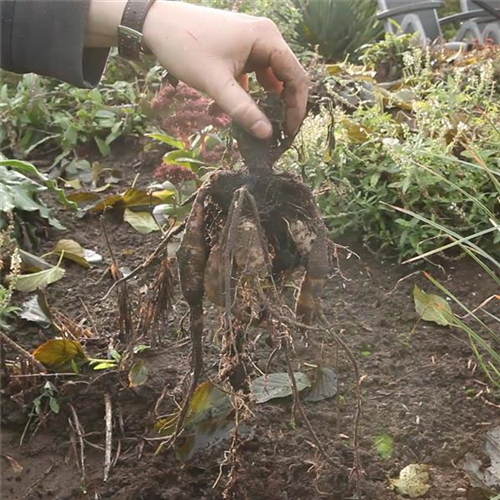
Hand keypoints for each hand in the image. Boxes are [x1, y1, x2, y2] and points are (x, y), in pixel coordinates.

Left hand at [142, 2, 307, 138]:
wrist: (155, 23)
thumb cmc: (185, 47)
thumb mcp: (216, 83)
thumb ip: (243, 109)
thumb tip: (267, 134)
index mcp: (266, 37)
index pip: (296, 76)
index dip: (297, 107)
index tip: (288, 132)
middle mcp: (265, 36)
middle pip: (286, 77)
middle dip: (283, 107)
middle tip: (276, 134)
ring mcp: (253, 42)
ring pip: (270, 78)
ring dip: (265, 102)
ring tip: (258, 126)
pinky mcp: (240, 50)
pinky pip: (254, 75)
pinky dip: (249, 94)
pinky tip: (235, 111)